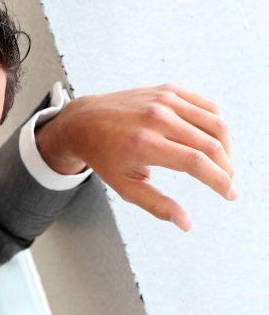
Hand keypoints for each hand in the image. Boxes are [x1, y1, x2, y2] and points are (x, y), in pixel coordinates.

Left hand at [35, 84, 233, 230]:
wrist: (85, 121)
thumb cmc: (105, 158)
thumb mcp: (125, 187)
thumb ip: (157, 205)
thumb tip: (187, 224)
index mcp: (144, 144)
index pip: (195, 162)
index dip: (219, 180)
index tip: (230, 194)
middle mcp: (157, 118)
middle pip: (210, 143)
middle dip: (226, 168)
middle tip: (228, 183)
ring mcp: (164, 100)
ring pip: (214, 123)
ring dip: (226, 148)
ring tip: (223, 166)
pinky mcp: (168, 90)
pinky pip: (206, 106)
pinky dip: (217, 125)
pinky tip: (216, 142)